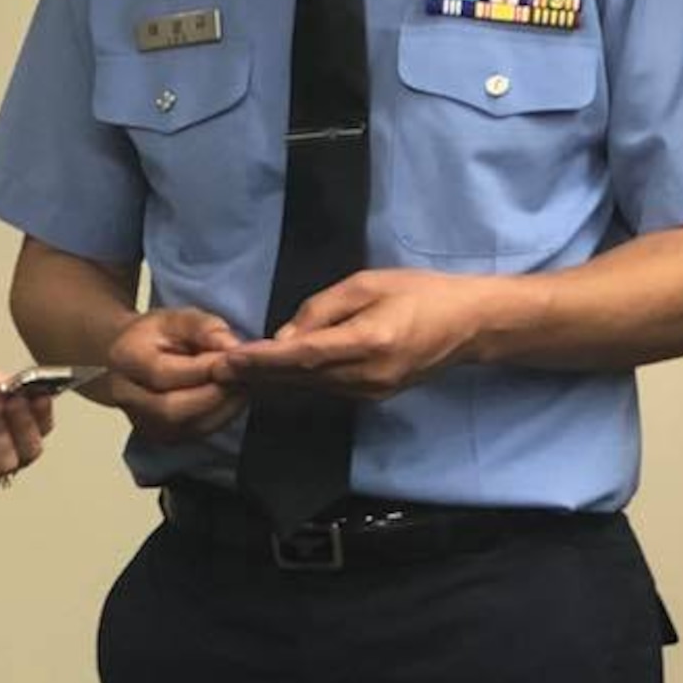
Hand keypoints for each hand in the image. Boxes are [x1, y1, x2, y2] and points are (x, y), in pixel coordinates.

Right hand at [105, 307, 246, 444]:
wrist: (130, 357)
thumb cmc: (155, 335)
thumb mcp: (177, 317)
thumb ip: (204, 328)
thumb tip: (232, 348)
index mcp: (124, 359)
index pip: (164, 374)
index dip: (205, 370)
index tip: (237, 359)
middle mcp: (125, 397)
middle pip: (172, 410)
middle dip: (216, 394)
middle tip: (244, 375)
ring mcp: (141, 422)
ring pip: (188, 427)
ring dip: (224, 408)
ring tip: (242, 384)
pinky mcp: (160, 437)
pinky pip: (197, 434)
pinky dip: (222, 417)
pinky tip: (233, 398)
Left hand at [215, 268, 494, 400]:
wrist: (468, 325)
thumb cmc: (419, 292)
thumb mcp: (367, 284)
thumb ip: (321, 310)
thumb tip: (283, 338)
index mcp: (368, 342)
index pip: (303, 356)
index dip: (263, 360)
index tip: (229, 359)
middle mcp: (367, 376)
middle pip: (300, 380)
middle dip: (256, 376)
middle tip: (214, 370)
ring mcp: (371, 393)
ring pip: (309, 389)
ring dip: (271, 383)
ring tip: (232, 375)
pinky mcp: (373, 398)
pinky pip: (325, 391)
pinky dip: (294, 384)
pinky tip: (269, 378)